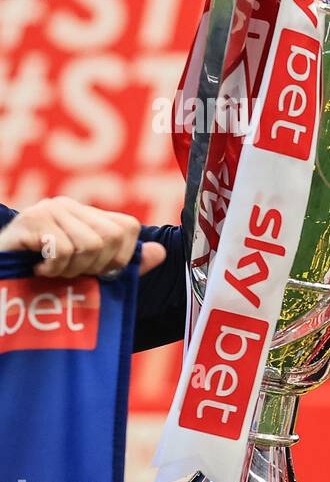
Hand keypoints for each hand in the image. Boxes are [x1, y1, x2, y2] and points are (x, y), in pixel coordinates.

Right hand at [0, 197, 166, 277]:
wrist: (1, 272)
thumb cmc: (45, 274)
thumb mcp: (89, 271)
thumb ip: (125, 263)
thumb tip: (161, 252)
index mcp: (89, 216)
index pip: (128, 228)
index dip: (120, 257)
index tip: (97, 272)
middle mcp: (71, 206)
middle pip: (110, 237)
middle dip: (95, 266)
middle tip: (71, 273)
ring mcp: (50, 210)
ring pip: (88, 244)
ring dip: (72, 269)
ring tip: (54, 271)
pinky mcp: (31, 220)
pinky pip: (62, 248)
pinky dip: (54, 268)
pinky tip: (40, 269)